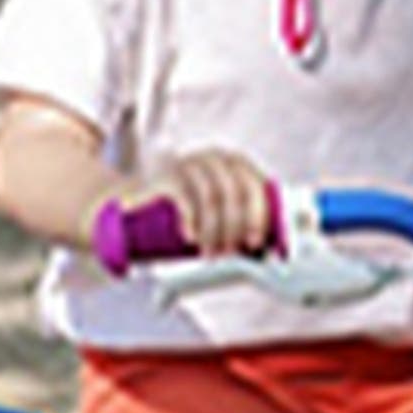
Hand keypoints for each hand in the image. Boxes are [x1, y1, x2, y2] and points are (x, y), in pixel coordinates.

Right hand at [108, 147, 278, 254]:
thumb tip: (269, 252)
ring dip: (214, 231)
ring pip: (212, 198)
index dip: (257, 217)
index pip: (255, 186)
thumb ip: (243, 222)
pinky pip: (185, 197)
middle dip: (235, 228)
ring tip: (210, 253)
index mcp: (236, 164)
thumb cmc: (190, 211)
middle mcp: (215, 158)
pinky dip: (192, 220)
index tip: (254, 243)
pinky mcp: (168, 175)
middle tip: (229, 253)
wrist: (142, 204)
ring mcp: (191, 164)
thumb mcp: (220, 211)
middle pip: (235, 193)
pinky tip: (191, 238)